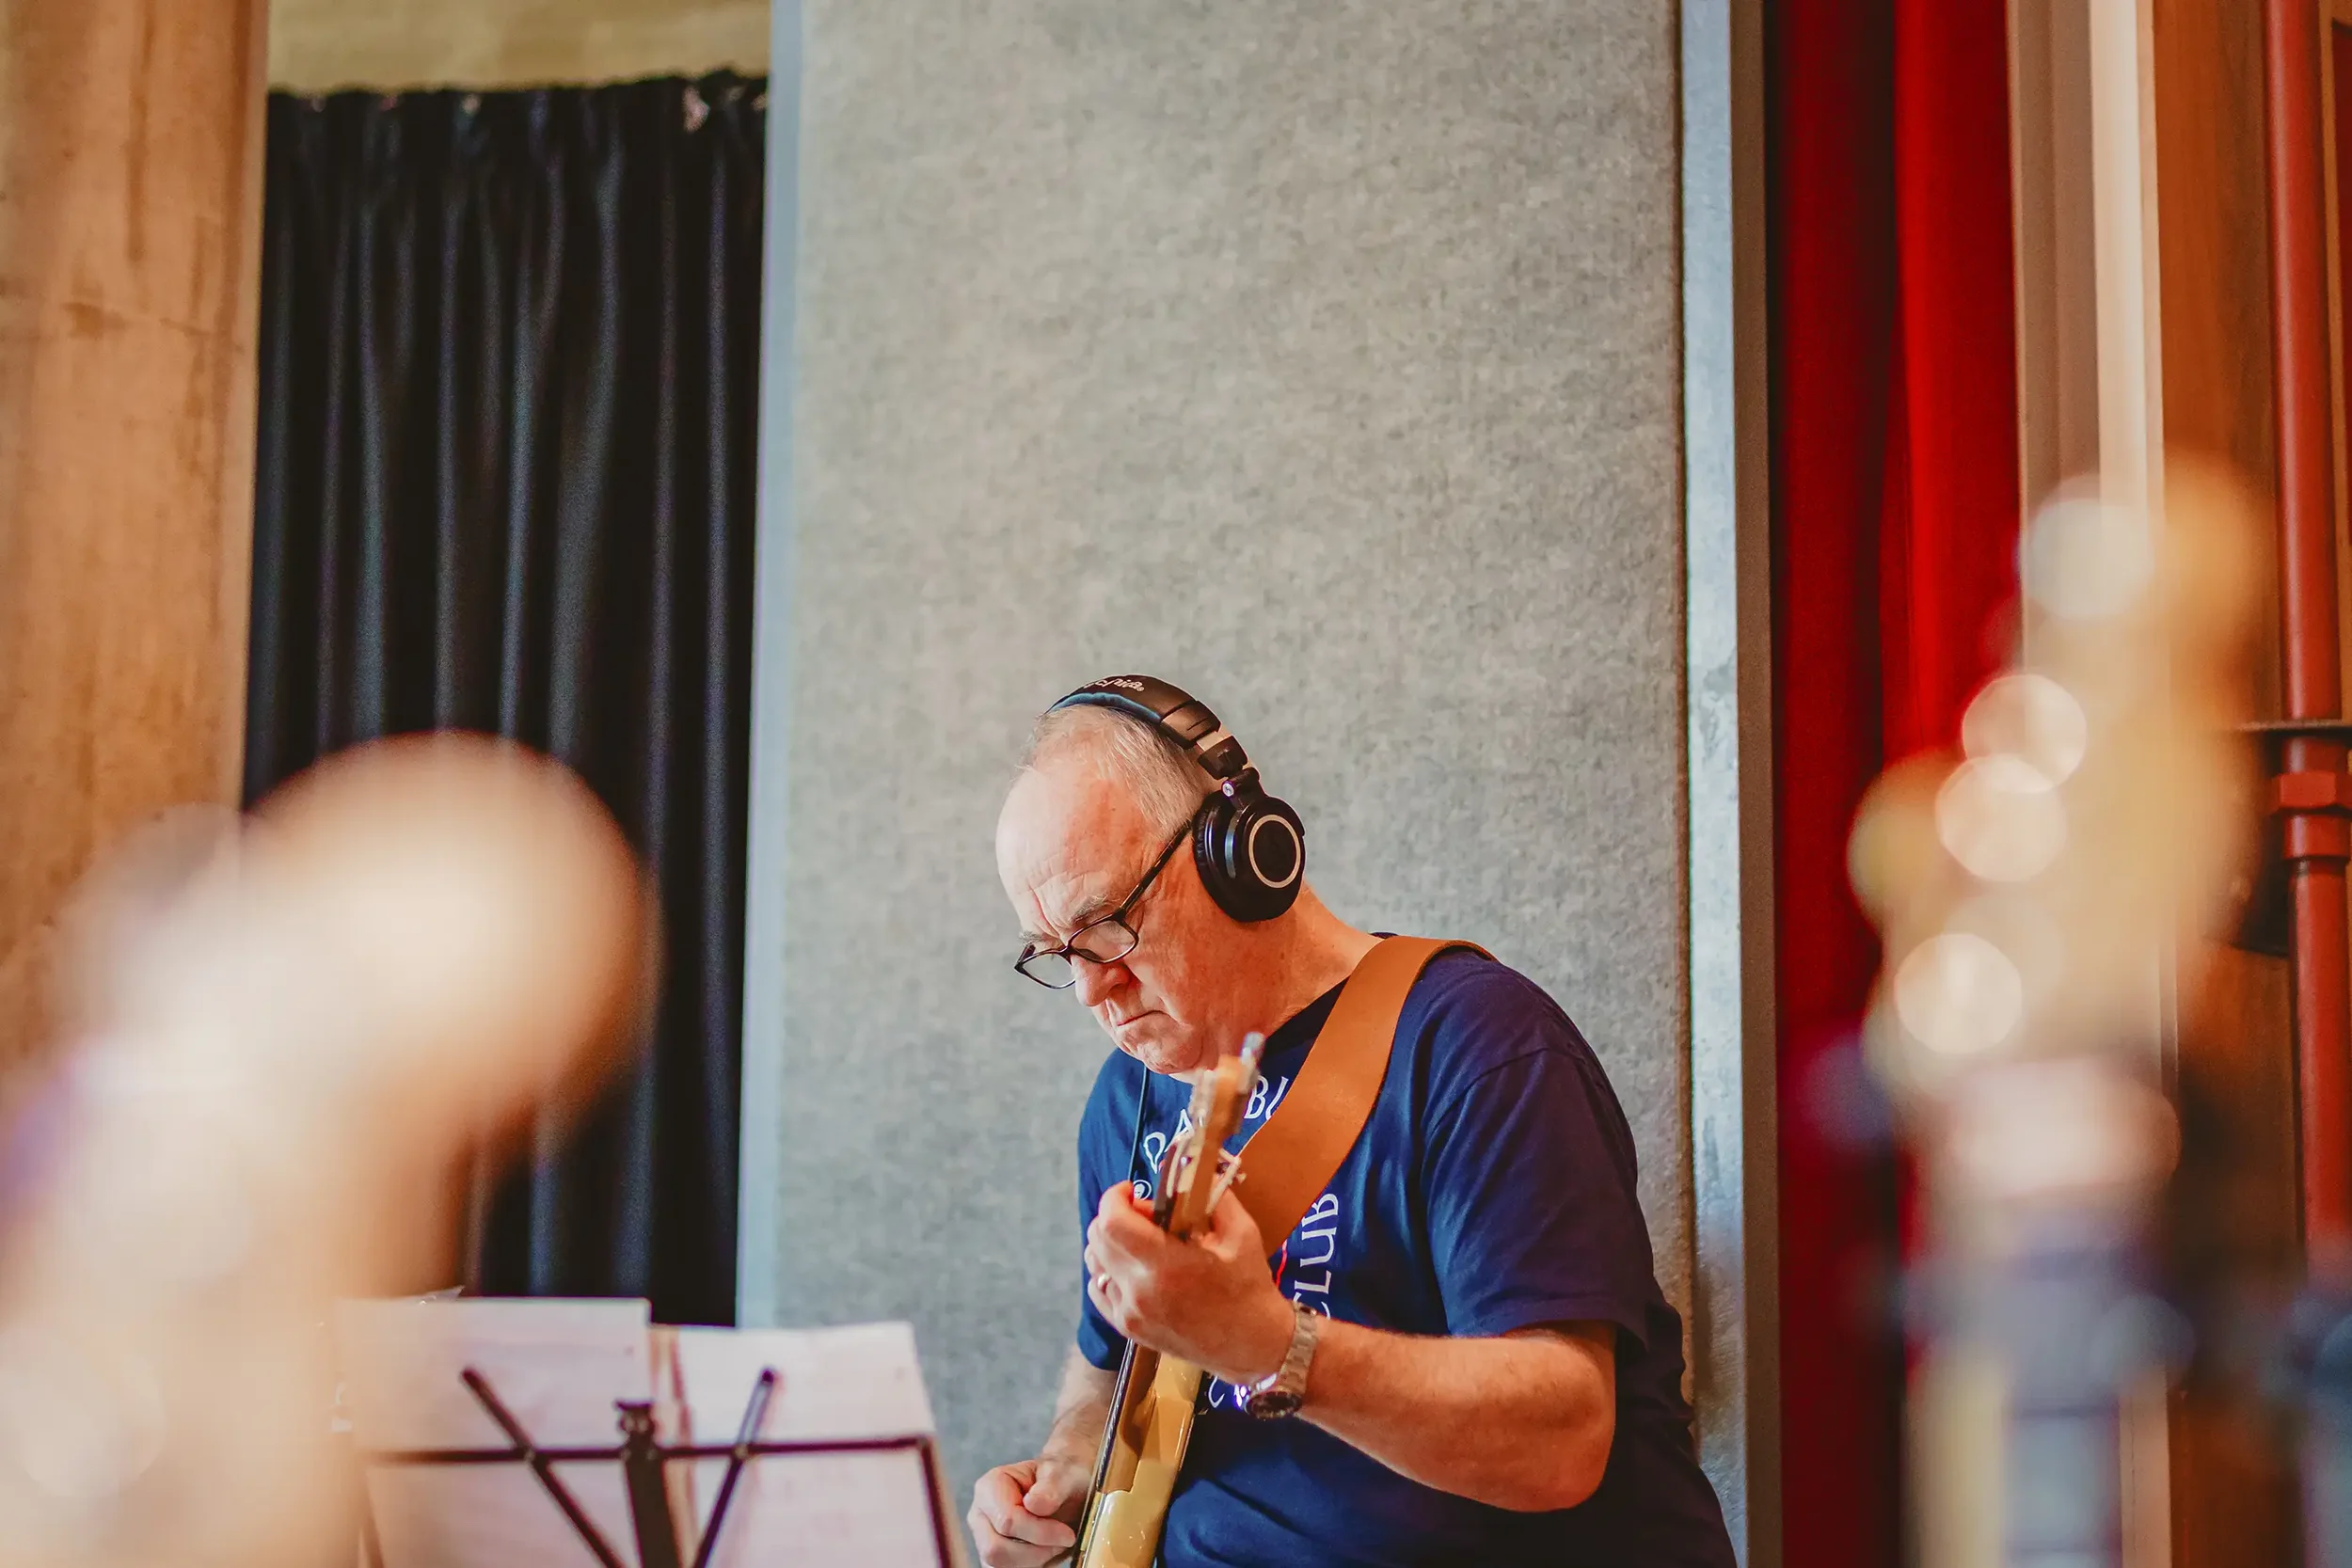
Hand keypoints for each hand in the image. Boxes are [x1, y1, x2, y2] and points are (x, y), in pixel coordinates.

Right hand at [968, 1454, 1085, 1566]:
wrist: (1067, 1491)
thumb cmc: (1062, 1479)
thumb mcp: (1064, 1474)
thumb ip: (1051, 1486)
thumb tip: (1034, 1504)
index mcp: (989, 1487)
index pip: (1007, 1520)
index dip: (1040, 1532)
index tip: (1068, 1534)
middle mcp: (980, 1515)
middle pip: (996, 1550)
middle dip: (1036, 1551)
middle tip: (1062, 1541)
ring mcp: (984, 1539)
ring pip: (1000, 1567)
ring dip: (1035, 1561)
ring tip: (1055, 1543)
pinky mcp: (994, 1559)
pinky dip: (1033, 1566)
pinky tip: (1047, 1551)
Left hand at [1084, 1183, 1293, 1385]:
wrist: (1252, 1345)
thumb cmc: (1248, 1286)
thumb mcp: (1241, 1232)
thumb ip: (1212, 1195)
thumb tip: (1189, 1170)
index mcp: (1166, 1265)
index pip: (1112, 1221)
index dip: (1115, 1197)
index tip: (1133, 1190)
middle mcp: (1139, 1292)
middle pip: (1098, 1238)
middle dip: (1115, 1215)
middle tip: (1145, 1216)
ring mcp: (1129, 1314)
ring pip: (1094, 1262)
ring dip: (1110, 1242)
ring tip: (1139, 1242)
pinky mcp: (1127, 1329)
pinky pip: (1098, 1289)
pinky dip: (1108, 1270)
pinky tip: (1134, 1268)